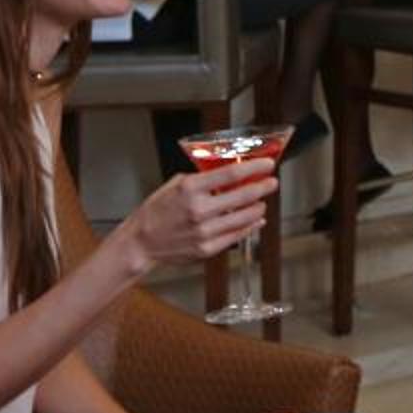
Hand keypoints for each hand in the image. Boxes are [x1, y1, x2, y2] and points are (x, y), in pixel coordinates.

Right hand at [122, 166, 274, 270]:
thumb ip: (201, 179)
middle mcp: (199, 210)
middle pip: (242, 196)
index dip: (254, 167)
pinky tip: (256, 219)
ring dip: (257, 207)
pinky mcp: (207, 248)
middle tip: (271, 182)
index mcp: (190, 189)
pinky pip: (236, 236)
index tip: (267, 163)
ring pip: (243, 218)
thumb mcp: (175, 185)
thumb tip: (226, 174)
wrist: (141, 242)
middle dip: (262, 187)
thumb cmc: (156, 211)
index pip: (230, 174)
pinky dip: (249, 226)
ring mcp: (204, 231)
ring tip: (262, 201)